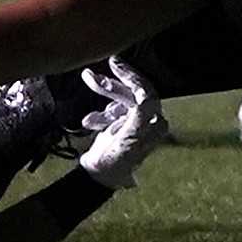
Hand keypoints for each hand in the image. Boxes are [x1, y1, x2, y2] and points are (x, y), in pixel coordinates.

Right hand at [76, 56, 168, 189]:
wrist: (98, 178)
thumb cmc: (115, 160)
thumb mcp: (128, 138)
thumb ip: (139, 115)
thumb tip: (144, 94)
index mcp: (154, 122)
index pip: (145, 91)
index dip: (130, 75)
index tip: (114, 64)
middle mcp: (147, 121)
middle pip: (131, 92)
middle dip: (113, 83)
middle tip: (99, 68)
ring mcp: (133, 123)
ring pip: (118, 99)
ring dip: (102, 93)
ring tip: (88, 79)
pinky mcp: (120, 127)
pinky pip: (109, 111)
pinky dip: (98, 113)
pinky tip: (89, 122)